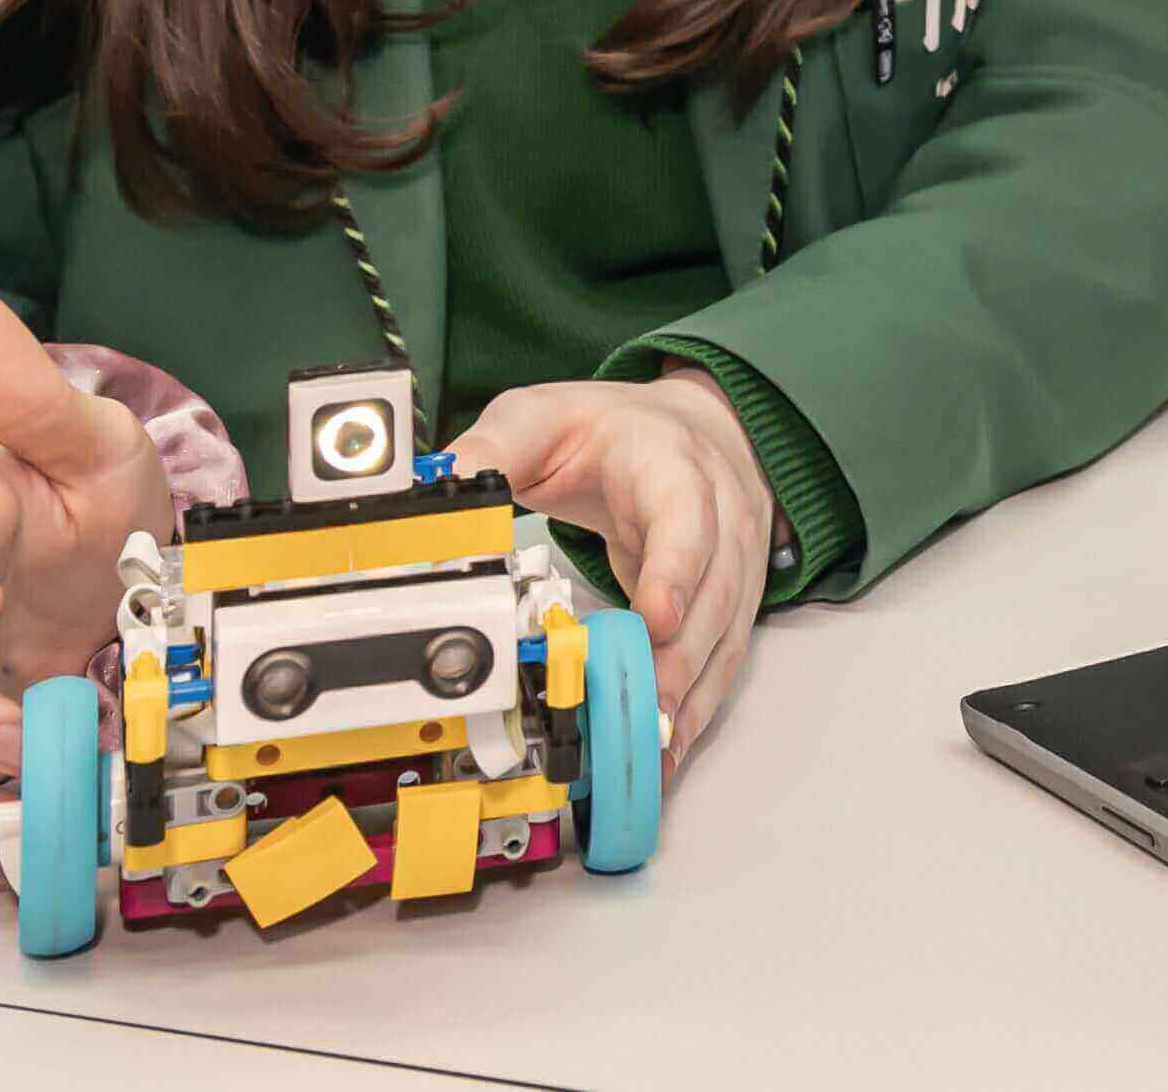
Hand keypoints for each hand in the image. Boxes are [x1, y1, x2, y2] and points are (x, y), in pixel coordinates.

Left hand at [449, 370, 774, 779]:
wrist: (692, 429)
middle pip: (713, 594)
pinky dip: (695, 711)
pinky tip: (667, 752)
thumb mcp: (545, 417)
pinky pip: (722, 663)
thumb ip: (492, 449)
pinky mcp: (729, 606)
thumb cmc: (616, 430)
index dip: (675, 572)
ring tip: (649, 750)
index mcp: (674, 467)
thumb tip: (433, 491)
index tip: (656, 620)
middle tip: (640, 710)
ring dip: (688, 697)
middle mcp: (720, 519)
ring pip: (724, 637)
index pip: (686, 518)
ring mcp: (734, 566)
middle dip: (679, 659)